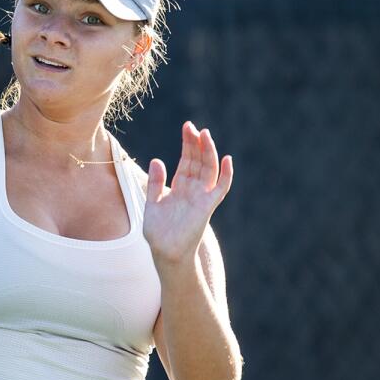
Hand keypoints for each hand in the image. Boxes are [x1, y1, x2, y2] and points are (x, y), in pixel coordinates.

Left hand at [143, 122, 232, 265]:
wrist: (165, 252)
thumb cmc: (159, 232)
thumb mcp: (152, 203)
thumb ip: (155, 183)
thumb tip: (157, 160)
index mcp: (180, 187)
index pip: (187, 161)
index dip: (188, 144)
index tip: (187, 127)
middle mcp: (193, 190)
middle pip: (198, 161)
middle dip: (196, 144)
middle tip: (193, 126)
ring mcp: (201, 197)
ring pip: (209, 170)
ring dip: (208, 152)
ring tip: (205, 135)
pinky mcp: (207, 207)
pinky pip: (220, 188)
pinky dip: (225, 174)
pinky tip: (227, 159)